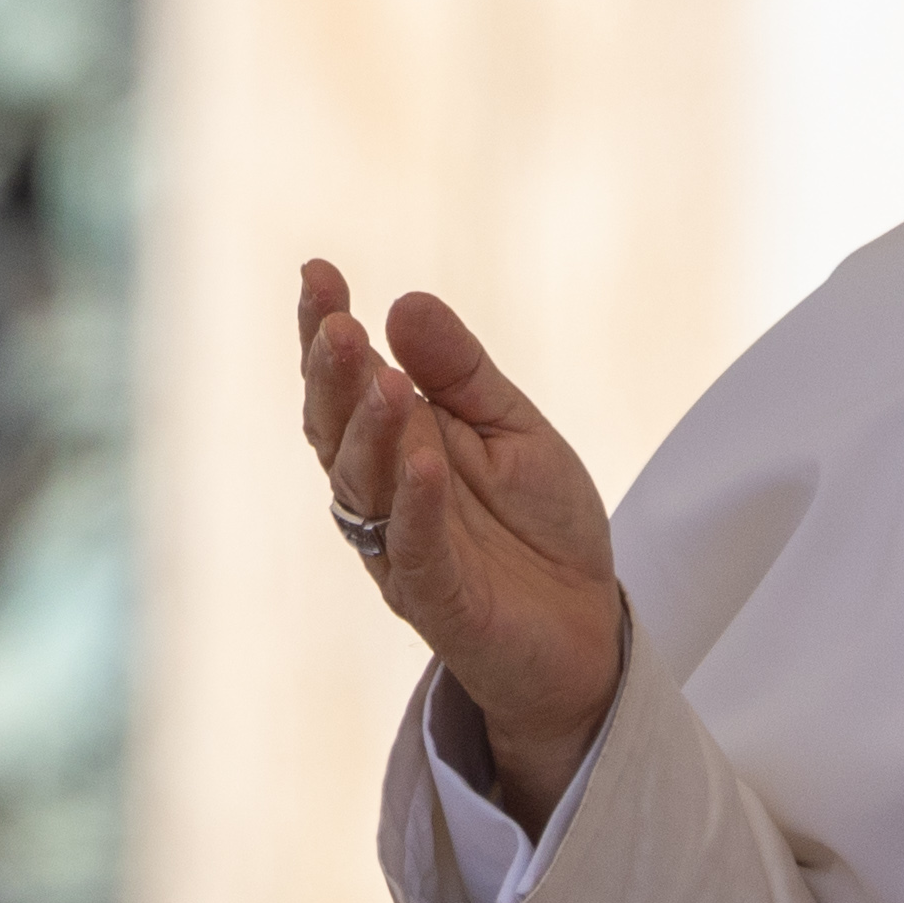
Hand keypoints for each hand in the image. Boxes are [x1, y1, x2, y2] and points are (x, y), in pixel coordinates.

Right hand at [299, 260, 624, 812]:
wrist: (586, 630)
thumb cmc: (540, 528)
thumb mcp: (513, 429)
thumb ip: (462, 374)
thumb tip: (405, 301)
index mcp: (395, 445)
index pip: (344, 383)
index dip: (323, 330)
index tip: (317, 272)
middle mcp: (382, 495)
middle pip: (336, 430)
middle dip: (332, 376)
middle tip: (338, 325)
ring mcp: (403, 548)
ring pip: (365, 487)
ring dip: (371, 431)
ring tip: (384, 380)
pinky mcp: (438, 600)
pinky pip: (416, 549)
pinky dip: (417, 504)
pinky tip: (425, 460)